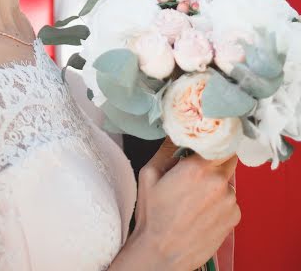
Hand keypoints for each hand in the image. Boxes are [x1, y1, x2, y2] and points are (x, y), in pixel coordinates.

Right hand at [128, 139, 239, 270]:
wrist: (161, 255)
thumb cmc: (153, 215)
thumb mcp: (150, 174)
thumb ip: (166, 148)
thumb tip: (178, 130)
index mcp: (198, 167)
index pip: (221, 139)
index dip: (216, 137)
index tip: (209, 137)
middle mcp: (219, 181)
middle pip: (229, 156)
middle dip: (216, 157)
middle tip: (199, 167)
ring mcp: (230, 200)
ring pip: (228, 179)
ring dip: (217, 182)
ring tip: (196, 197)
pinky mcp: (235, 217)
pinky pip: (231, 199)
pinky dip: (221, 201)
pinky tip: (203, 211)